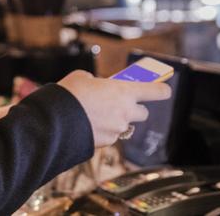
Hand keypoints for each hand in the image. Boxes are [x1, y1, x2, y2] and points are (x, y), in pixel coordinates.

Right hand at [57, 70, 171, 147]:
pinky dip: (104, 130)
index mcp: (124, 92)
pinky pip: (111, 135)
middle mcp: (126, 113)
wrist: (55, 121)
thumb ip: (95, 82)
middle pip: (143, 113)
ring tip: (97, 114)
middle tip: (121, 103)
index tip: (165, 89)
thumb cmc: (70, 95)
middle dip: (135, 108)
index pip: (156, 91)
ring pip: (125, 125)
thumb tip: (95, 86)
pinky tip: (89, 124)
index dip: (162, 90)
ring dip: (117, 120)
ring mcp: (117, 130)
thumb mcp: (82, 77)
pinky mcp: (107, 143)